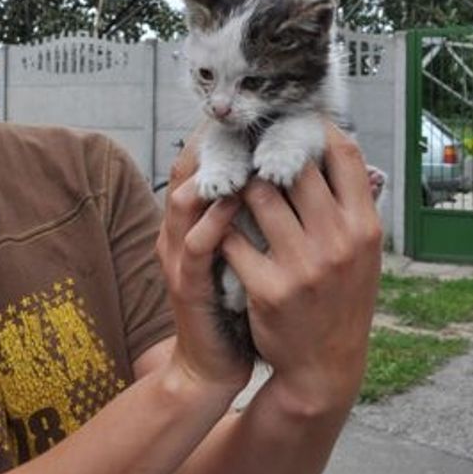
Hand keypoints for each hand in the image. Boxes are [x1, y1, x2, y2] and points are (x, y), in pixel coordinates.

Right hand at [157, 130, 253, 394]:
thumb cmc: (238, 304)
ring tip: (243, 149)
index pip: (201, 160)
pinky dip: (212, 223)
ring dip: (213, 174)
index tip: (254, 107)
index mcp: (195, 219)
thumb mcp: (245, 250)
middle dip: (216, 140)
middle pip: (185, 168)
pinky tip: (232, 206)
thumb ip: (257, 213)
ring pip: (183, 200)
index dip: (223, 131)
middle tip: (247, 114)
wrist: (214, 366)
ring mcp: (178, 257)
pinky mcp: (186, 286)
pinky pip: (196, 247)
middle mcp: (180, 231)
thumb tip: (294, 173)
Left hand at [221, 124, 382, 415]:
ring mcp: (303, 266)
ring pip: (256, 196)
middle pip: (294, 167)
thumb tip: (338, 145)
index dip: (313, 127)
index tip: (290, 117)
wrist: (325, 366)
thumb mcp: (363, 252)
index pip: (343, 154)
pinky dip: (219, 224)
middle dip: (265, 149)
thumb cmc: (341, 299)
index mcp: (365, 227)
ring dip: (238, 184)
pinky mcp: (267, 288)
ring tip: (227, 176)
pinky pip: (231, 237)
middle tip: (245, 139)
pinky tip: (213, 219)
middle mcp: (339, 242)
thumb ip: (353, 202)